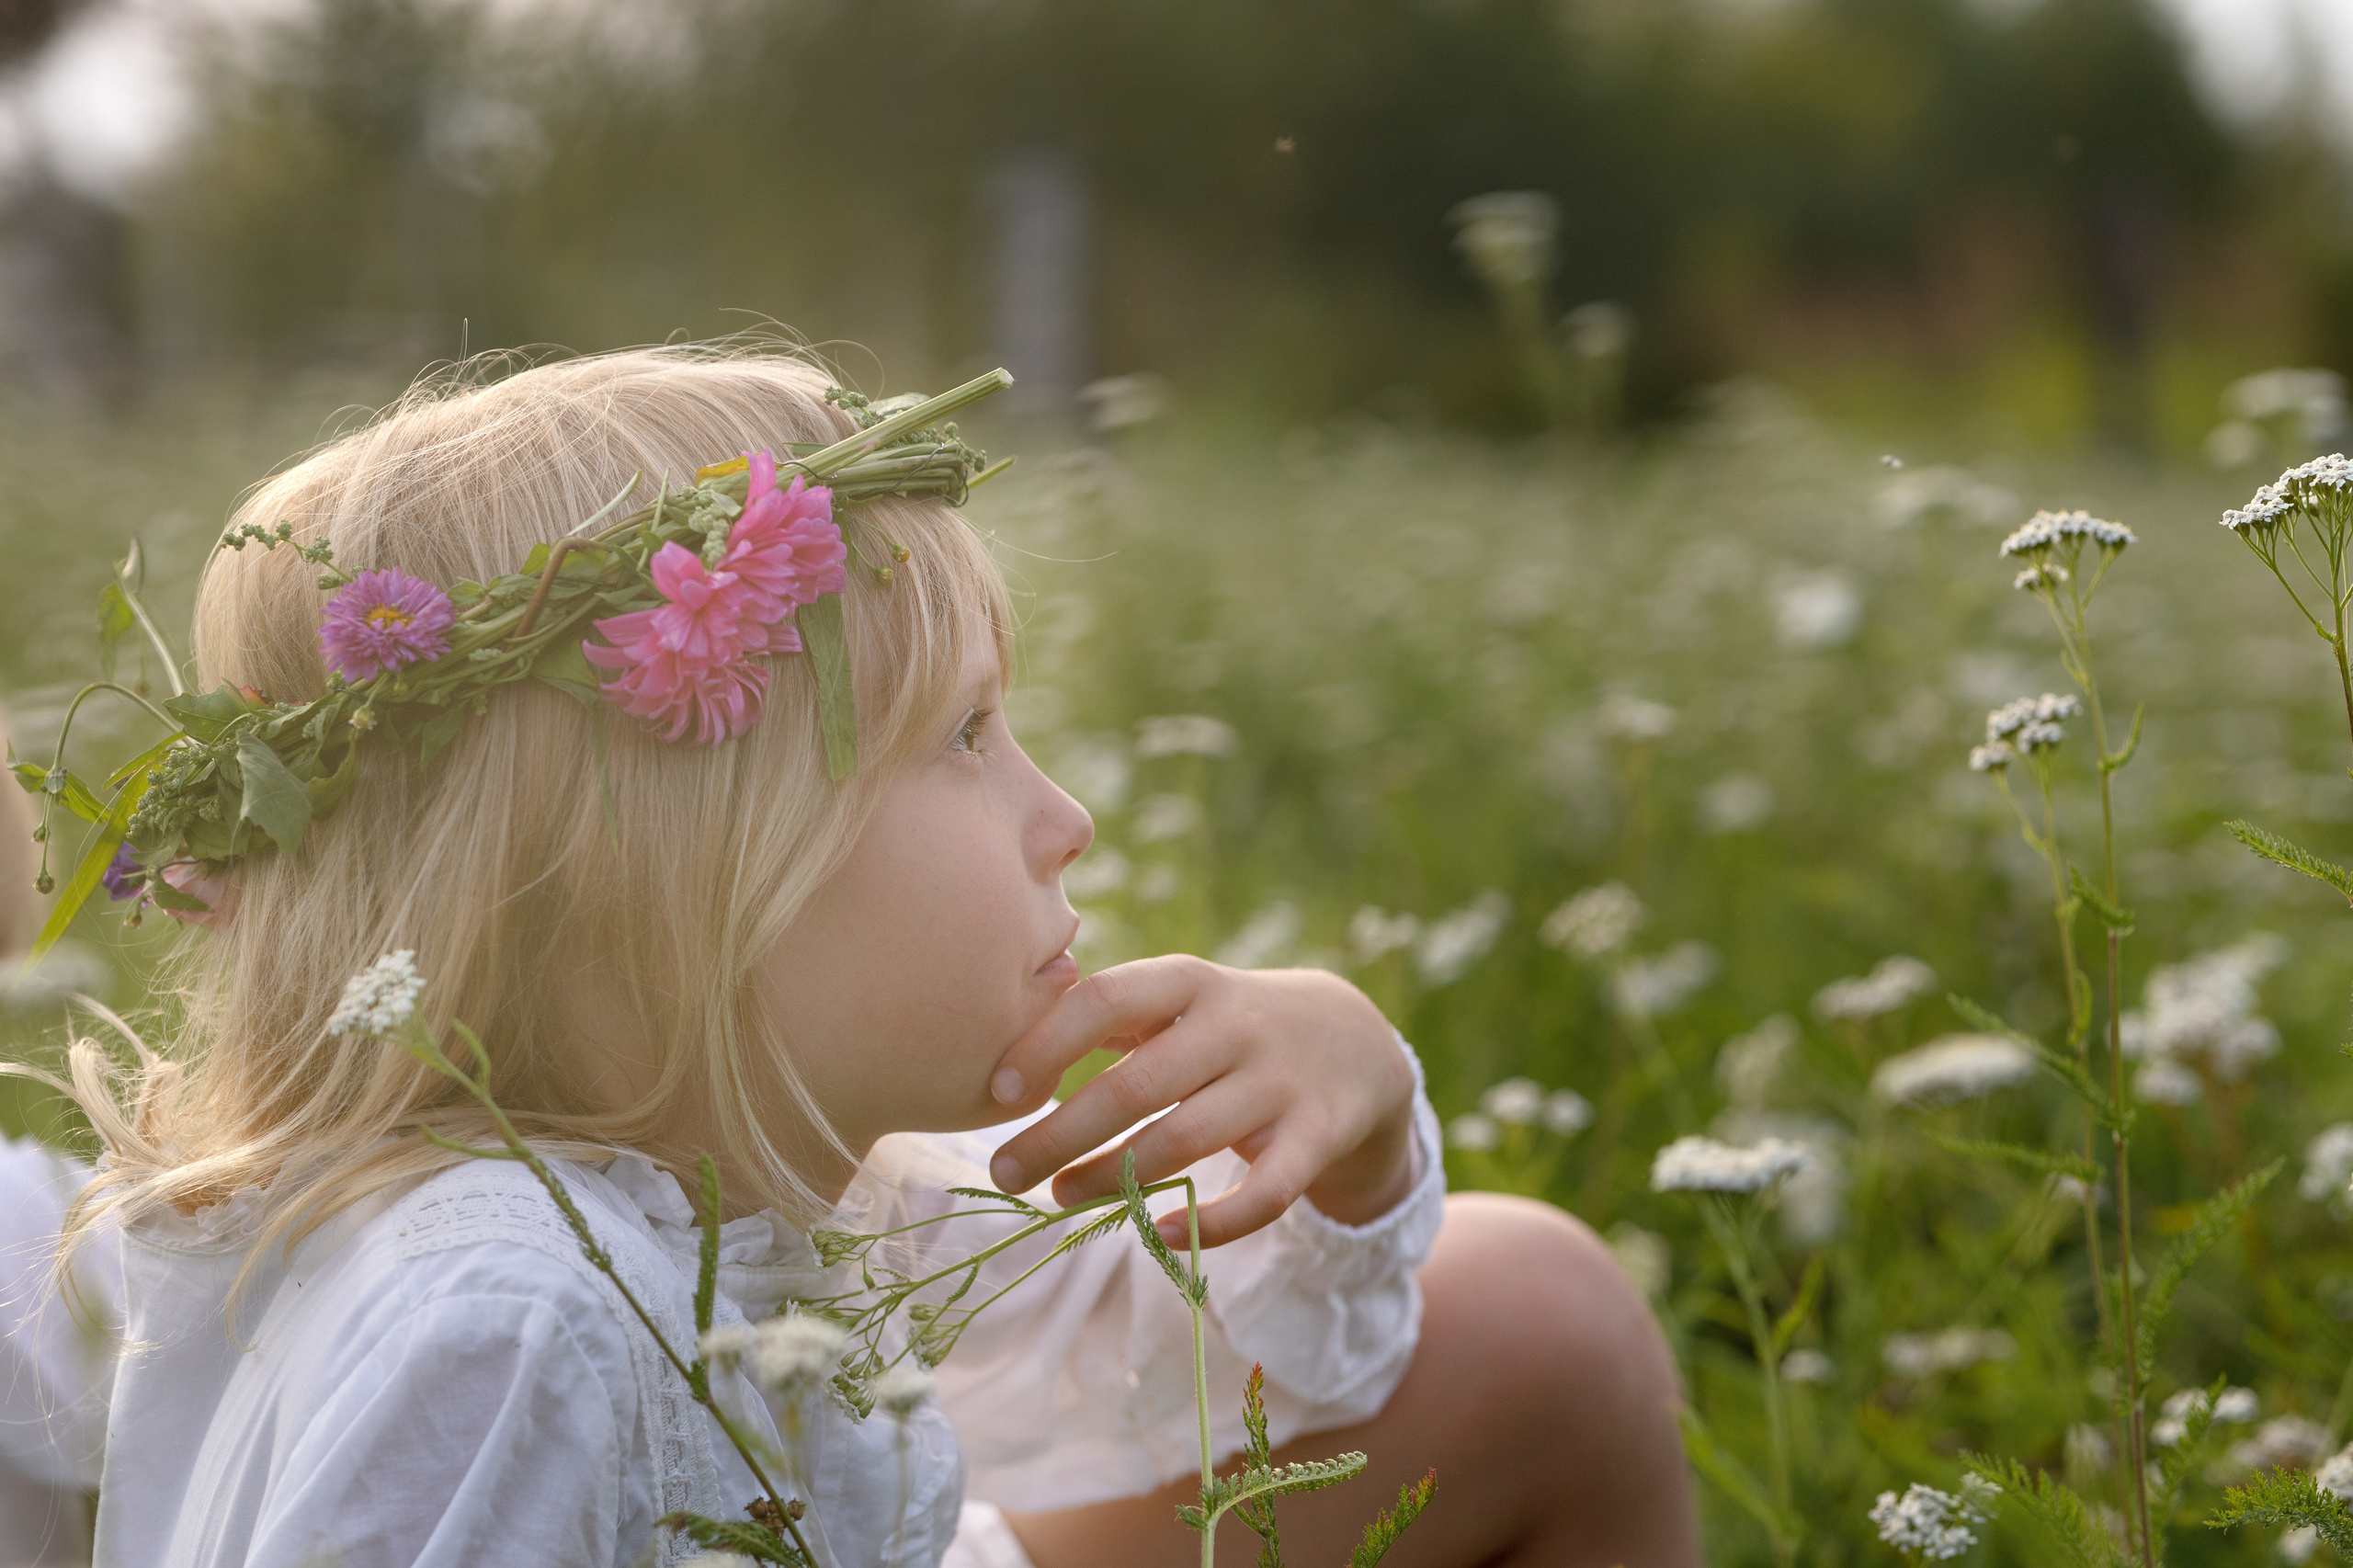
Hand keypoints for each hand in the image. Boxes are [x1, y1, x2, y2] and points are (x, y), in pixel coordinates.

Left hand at [986, 956, 1418, 1247]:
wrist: (1357, 1042)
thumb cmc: (1228, 1025)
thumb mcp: (1179, 999)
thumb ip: (1107, 1014)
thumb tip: (1001, 1045)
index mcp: (1189, 982)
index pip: (1107, 999)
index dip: (1048, 1044)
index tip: (999, 1092)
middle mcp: (1236, 1025)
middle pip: (1135, 1084)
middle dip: (1060, 1133)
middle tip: (1004, 1171)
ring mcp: (1280, 1083)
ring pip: (1185, 1140)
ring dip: (1112, 1179)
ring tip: (1059, 1197)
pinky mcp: (1318, 1138)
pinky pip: (1265, 1193)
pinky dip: (1213, 1221)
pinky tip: (1160, 1234)